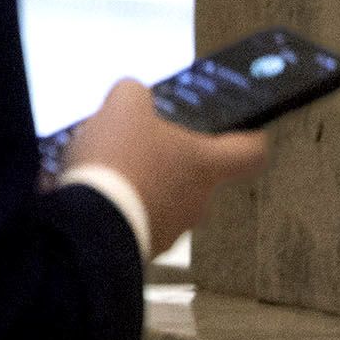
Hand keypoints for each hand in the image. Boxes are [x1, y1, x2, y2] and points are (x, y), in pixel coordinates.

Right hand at [63, 78, 270, 256]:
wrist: (90, 223)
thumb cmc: (120, 161)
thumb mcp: (123, 108)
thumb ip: (133, 94)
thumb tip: (132, 95)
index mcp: (205, 163)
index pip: (250, 152)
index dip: (250, 138)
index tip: (247, 133)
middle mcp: (198, 198)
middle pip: (196, 174)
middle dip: (168, 160)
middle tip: (138, 145)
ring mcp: (173, 227)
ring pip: (164, 198)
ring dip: (141, 185)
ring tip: (104, 171)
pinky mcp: (144, 246)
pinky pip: (136, 219)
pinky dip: (119, 207)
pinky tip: (92, 194)